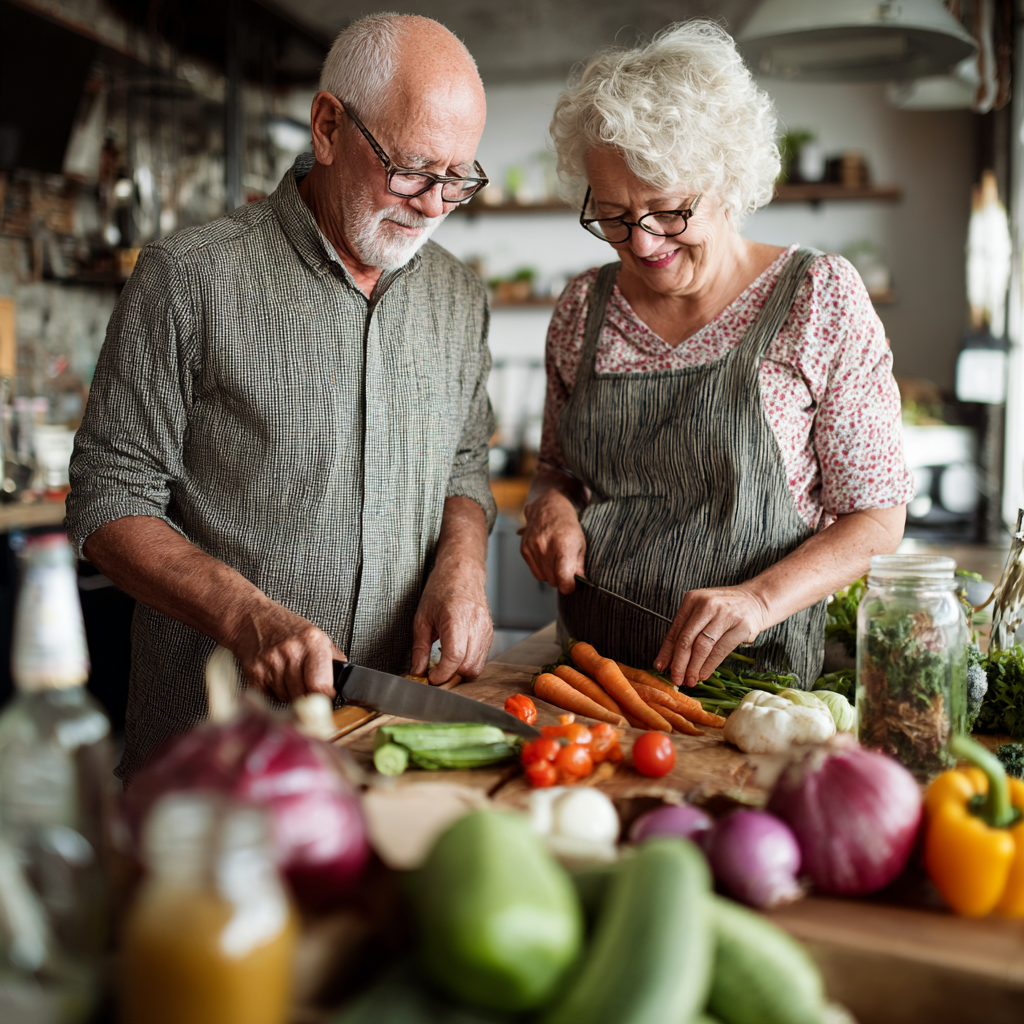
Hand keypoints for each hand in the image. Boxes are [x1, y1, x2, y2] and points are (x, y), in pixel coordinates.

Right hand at [228, 597, 342, 703]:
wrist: (251, 619)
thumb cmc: (287, 628)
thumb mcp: (317, 635)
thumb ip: (334, 659)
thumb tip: (347, 683)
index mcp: (312, 642)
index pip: (321, 686)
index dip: (326, 696)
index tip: (327, 695)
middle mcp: (291, 651)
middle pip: (305, 696)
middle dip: (309, 695)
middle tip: (307, 684)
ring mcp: (271, 663)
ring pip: (289, 699)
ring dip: (292, 695)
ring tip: (290, 676)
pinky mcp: (255, 674)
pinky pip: (271, 698)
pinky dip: (276, 693)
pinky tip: (277, 678)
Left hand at [411, 558, 492, 682]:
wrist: (462, 572)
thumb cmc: (441, 589)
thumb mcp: (422, 618)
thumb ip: (420, 648)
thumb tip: (418, 670)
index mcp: (456, 618)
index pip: (455, 657)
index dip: (442, 674)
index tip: (431, 677)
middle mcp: (475, 624)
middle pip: (468, 666)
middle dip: (450, 675)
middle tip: (435, 671)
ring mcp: (486, 629)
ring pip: (477, 666)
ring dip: (460, 671)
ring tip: (446, 662)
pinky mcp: (490, 633)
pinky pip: (482, 658)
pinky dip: (468, 662)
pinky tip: (456, 654)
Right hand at [519, 489, 585, 594]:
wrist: (548, 507)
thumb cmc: (568, 525)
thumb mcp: (581, 543)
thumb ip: (579, 566)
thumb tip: (576, 583)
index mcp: (564, 546)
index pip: (564, 580)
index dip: (569, 586)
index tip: (572, 583)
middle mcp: (546, 547)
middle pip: (554, 581)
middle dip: (562, 578)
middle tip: (566, 566)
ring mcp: (533, 548)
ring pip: (544, 578)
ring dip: (552, 574)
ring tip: (556, 559)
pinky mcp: (524, 550)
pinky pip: (536, 572)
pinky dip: (543, 569)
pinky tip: (547, 557)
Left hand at [652, 585, 767, 688]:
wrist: (756, 600)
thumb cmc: (724, 609)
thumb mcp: (702, 612)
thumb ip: (686, 631)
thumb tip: (669, 660)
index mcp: (692, 599)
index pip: (675, 630)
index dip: (666, 652)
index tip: (660, 667)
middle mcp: (707, 605)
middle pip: (686, 639)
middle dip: (678, 663)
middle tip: (675, 679)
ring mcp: (725, 614)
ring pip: (702, 647)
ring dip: (693, 667)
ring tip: (689, 680)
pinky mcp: (741, 626)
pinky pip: (720, 650)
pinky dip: (709, 666)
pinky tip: (703, 674)